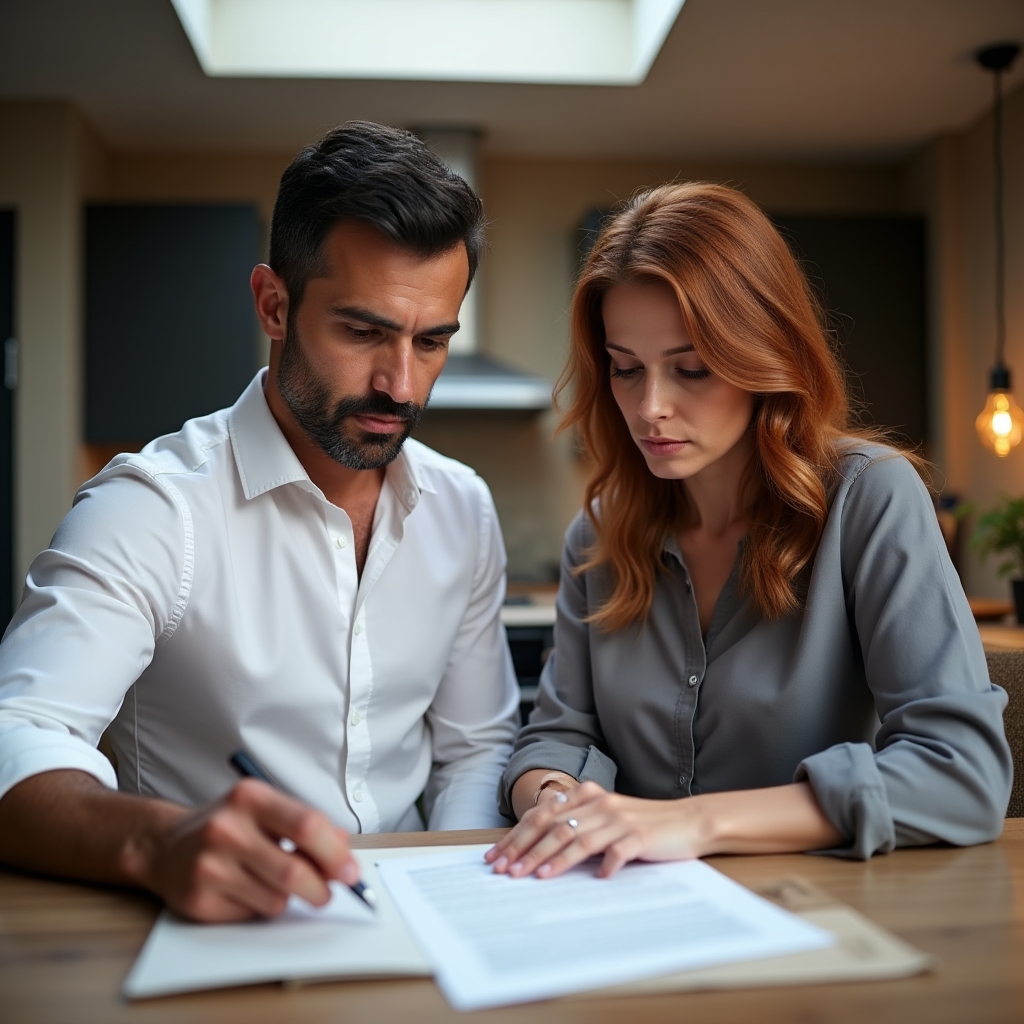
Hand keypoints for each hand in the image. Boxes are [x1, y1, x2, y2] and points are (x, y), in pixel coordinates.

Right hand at [126, 779, 358, 921]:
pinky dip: (261, 907)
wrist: (165, 845)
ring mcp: (209, 864)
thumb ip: (306, 826)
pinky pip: (252, 914)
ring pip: (276, 898)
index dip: (335, 853)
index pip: (307, 825)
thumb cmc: (229, 826)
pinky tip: (246, 890)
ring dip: (289, 899)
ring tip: (274, 882)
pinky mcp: (198, 898)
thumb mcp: (267, 811)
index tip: (351, 871)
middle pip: (294, 870)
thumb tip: (344, 851)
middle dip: (321, 888)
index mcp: (251, 797)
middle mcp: (227, 828)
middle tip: (329, 892)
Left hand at [485, 780, 710, 879]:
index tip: (497, 856)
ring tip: (534, 876)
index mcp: (587, 797)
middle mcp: (600, 804)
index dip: (517, 836)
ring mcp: (619, 819)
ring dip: (553, 858)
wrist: (689, 822)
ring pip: (578, 838)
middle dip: (526, 849)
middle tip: (506, 870)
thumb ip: (578, 826)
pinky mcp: (639, 836)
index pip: (542, 815)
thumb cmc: (644, 824)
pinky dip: (601, 865)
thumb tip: (538, 848)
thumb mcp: (607, 819)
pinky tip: (592, 878)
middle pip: (554, 826)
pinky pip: (615, 851)